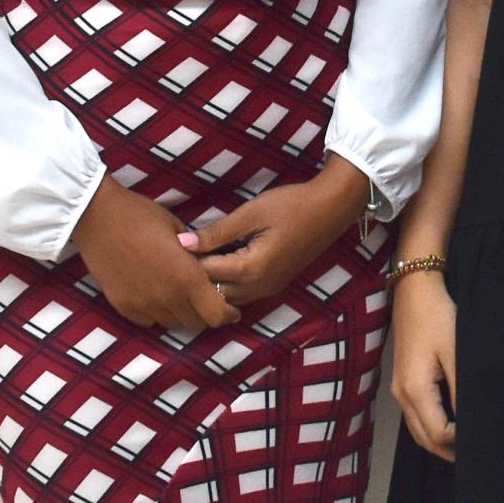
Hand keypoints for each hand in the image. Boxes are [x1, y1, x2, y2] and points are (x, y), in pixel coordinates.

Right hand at [70, 176, 239, 331]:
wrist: (97, 217)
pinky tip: (156, 293)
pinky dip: (157, 312)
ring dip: (181, 313)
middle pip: (196, 323)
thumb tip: (205, 265)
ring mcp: (143, 305)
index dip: (228, 315)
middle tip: (205, 299)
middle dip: (205, 314)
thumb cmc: (141, 215)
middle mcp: (167, 298)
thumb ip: (195, 254)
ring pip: (172, 324)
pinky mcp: (123, 307)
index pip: (216, 315)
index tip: (232, 309)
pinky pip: (149, 320)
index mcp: (186, 277)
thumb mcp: (178, 229)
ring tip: (179, 294)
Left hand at [185, 155, 367, 308]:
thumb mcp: (251, 213)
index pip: (205, 274)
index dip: (186, 261)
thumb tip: (182, 243)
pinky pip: (241, 295)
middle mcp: (258, 287)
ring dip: (211, 283)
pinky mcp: (274, 285)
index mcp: (251, 269)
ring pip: (227, 299)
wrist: (331, 209)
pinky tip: (219, 263)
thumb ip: (217, 232)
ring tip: (198, 258)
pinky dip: (226, 284)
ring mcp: (268, 289)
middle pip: (213, 294)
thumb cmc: (291, 205)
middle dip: (196, 277)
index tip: (172, 245)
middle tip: (181, 254)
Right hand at [389, 270, 457, 459]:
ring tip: (465, 443)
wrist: (415, 288)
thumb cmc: (437, 316)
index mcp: (415, 390)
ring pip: (417, 429)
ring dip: (439, 440)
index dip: (460, 442)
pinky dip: (431, 425)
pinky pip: (415, 415)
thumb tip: (471, 420)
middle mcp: (401, 394)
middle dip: (448, 450)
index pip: (438, 433)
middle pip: (424, 438)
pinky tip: (451, 422)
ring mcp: (398, 388)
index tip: (482, 437)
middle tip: (476, 453)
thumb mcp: (456, 352)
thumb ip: (461, 390)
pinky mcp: (402, 379)